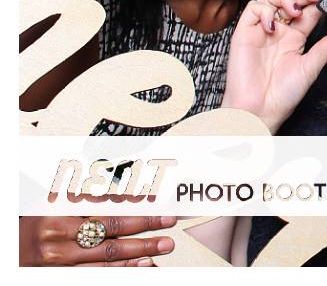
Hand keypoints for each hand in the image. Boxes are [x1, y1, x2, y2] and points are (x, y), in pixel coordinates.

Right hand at [19, 214, 175, 265]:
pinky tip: (142, 265)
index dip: (133, 205)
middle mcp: (60, 238)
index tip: (155, 202)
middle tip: (168, 222)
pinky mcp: (61, 277)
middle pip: (111, 230)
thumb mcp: (53, 206)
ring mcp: (60, 261)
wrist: (9, 249)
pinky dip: (124, 270)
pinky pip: (98, 274)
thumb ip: (83, 199)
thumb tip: (121, 192)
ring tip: (162, 245)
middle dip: (144, 226)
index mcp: (59, 214)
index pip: (104, 207)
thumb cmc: (32, 225)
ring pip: (108, 256)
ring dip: (139, 251)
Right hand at [221, 0, 326, 133]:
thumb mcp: (310, 67)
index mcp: (296, 38)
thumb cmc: (282, 95)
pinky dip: (264, 11)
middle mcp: (279, 31)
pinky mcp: (244, 33)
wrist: (260, 110)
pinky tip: (273, 25)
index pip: (308, 10)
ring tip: (294, 11)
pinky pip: (252, 10)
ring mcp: (262, 30)